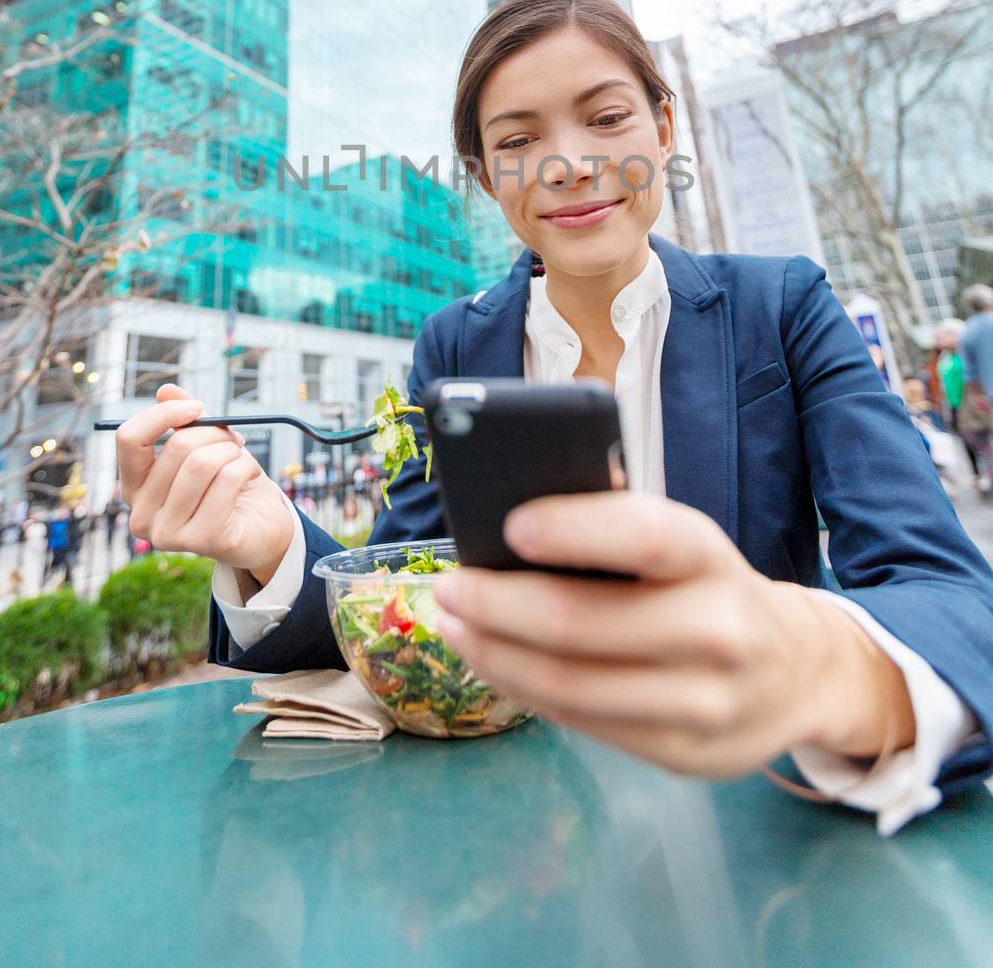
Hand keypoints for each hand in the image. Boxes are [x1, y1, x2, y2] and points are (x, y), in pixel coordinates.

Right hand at [116, 383, 293, 583]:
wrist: (261, 526)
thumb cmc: (228, 484)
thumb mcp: (205, 445)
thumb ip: (183, 420)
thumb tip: (165, 391)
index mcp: (134, 487)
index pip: (129, 438)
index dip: (164, 414)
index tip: (196, 408)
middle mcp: (142, 515)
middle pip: (176, 448)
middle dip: (214, 433)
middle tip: (233, 439)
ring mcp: (168, 534)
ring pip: (202, 463)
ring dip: (231, 451)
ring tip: (241, 458)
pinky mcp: (203, 541)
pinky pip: (228, 480)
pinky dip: (247, 467)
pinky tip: (250, 477)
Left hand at [431, 492, 913, 778]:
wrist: (797, 673)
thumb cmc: (709, 587)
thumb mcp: (685, 543)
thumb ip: (618, 520)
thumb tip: (521, 491)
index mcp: (711, 557)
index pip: (645, 534)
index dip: (574, 528)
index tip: (510, 524)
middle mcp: (718, 630)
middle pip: (582, 623)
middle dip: (497, 604)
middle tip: (447, 587)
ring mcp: (703, 702)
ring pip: (571, 684)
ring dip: (494, 654)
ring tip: (453, 627)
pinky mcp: (682, 754)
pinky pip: (582, 722)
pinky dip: (524, 690)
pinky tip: (493, 664)